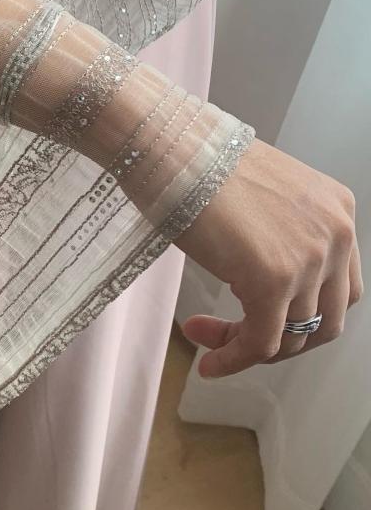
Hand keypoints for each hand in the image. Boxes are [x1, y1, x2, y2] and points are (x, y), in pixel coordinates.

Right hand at [174, 138, 362, 377]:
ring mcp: (310, 259)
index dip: (297, 314)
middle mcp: (337, 234)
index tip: (253, 317)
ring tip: (205, 339)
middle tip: (235, 338)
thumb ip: (279, 234)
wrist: (172, 147)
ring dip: (246, 349)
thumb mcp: (261, 199)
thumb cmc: (197, 164)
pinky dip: (235, 361)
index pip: (336, 287)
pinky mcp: (274, 281)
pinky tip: (208, 362)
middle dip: (280, 340)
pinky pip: (261, 343)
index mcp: (338, 210)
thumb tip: (259, 277)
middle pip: (325, 319)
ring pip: (290, 336)